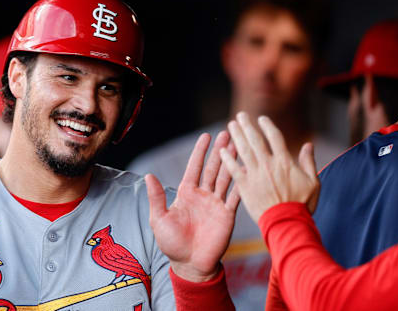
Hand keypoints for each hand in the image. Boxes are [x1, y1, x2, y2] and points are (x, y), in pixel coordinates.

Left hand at [146, 131, 239, 282]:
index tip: (206, 135)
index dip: (200, 151)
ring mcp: (216, 204)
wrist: (190, 265)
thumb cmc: (172, 243)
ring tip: (241, 145)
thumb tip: (148, 175)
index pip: (194, 167)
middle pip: (213, 168)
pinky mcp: (227, 215)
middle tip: (229, 132)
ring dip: (233, 162)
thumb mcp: (160, 219)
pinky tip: (249, 170)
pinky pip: (236, 197)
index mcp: (186, 193)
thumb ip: (157, 197)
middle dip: (221, 151)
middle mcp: (203, 195)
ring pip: (226, 178)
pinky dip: (242, 184)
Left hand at [220, 112, 318, 223]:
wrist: (287, 223)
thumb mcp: (313, 182)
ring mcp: (255, 175)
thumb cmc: (302, 205)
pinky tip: (221, 150)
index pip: (274, 137)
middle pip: (255, 140)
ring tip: (231, 126)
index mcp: (285, 162)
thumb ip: (309, 162)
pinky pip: (234, 169)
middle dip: (247, 126)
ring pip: (243, 150)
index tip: (261, 118)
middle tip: (239, 115)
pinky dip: (227, 159)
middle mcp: (268, 165)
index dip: (267, 126)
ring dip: (236, 136)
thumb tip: (309, 145)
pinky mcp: (245, 186)